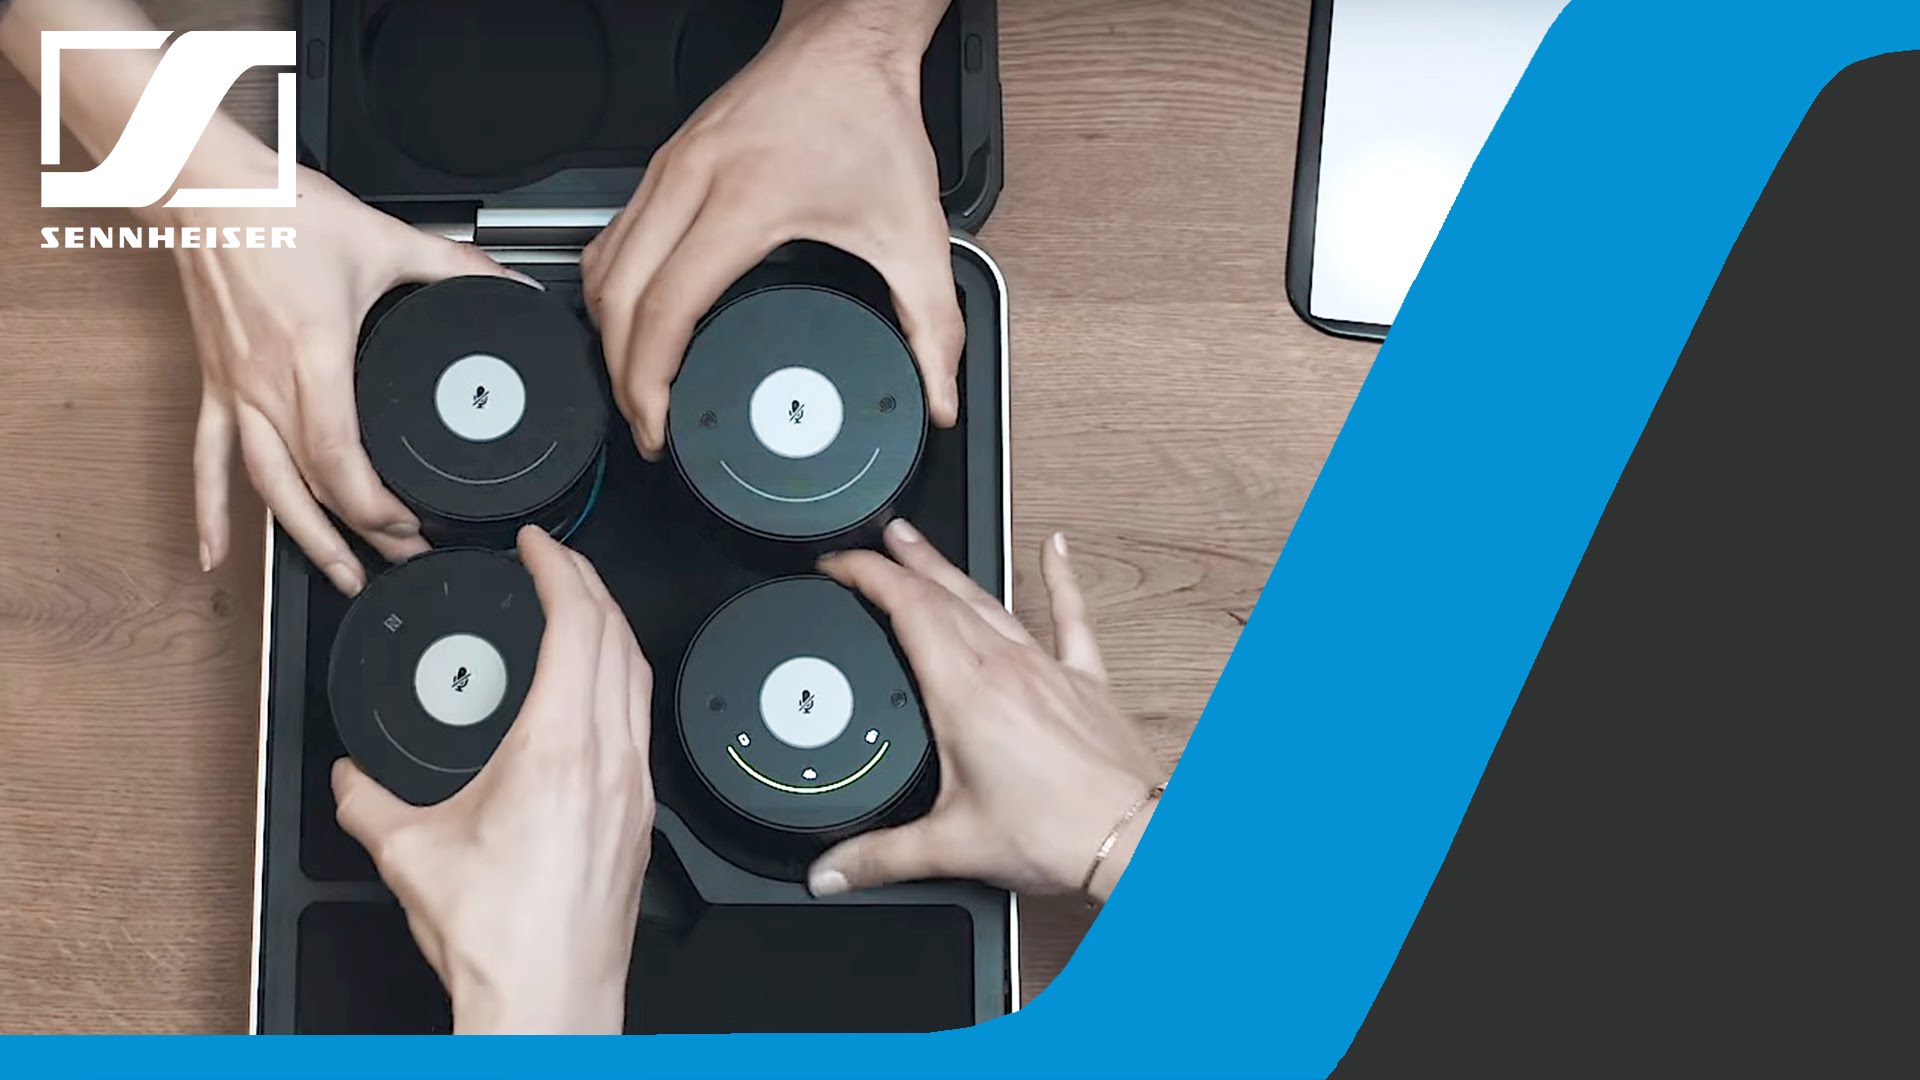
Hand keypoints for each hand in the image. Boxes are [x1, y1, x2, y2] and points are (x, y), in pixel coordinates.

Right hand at [173, 147, 529, 593]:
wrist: (203, 187)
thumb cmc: (279, 209)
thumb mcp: (383, 238)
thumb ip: (454, 267)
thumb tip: (511, 282)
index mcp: (315, 354)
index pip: (342, 461)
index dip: (377, 508)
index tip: (415, 523)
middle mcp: (269, 384)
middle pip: (313, 489)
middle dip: (361, 537)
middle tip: (403, 562)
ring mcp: (237, 390)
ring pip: (266, 489)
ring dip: (303, 541)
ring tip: (339, 579)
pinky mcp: (216, 386)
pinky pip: (207, 462)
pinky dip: (210, 512)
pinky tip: (213, 555)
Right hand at [331, 527, 654, 1034]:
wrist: (548, 1000)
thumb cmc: (498, 938)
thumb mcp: (408, 854)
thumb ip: (365, 801)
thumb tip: (347, 778)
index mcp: (559, 748)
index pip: (577, 625)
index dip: (560, 570)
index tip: (539, 545)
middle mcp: (609, 759)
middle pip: (618, 639)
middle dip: (589, 585)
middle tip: (557, 560)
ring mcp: (635, 787)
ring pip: (639, 679)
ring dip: (612, 631)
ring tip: (580, 610)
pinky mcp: (641, 817)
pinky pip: (641, 723)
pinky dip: (621, 682)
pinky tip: (597, 693)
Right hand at [581, 0, 962, 459]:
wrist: (845, 44)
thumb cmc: (868, 117)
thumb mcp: (915, 231)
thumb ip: (935, 324)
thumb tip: (938, 395)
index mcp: (744, 201)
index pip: (666, 307)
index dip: (650, 380)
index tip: (659, 425)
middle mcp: (690, 181)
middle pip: (615, 296)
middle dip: (620, 376)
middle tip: (647, 425)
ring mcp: (667, 169)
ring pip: (601, 266)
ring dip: (607, 335)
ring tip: (637, 387)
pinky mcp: (664, 164)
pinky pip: (612, 237)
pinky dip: (612, 291)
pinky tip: (634, 322)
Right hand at [808, 520, 1164, 901]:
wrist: (1131, 839)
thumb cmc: (1056, 834)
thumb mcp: (952, 847)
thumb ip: (881, 858)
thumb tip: (830, 873)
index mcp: (966, 694)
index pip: (907, 609)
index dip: (867, 575)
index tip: (838, 564)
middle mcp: (1006, 667)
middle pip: (944, 594)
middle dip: (901, 562)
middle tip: (873, 540)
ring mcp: (1048, 669)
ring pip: (991, 600)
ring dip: (951, 568)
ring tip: (921, 543)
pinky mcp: (1084, 682)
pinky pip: (1071, 618)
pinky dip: (1061, 579)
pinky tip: (1056, 548)